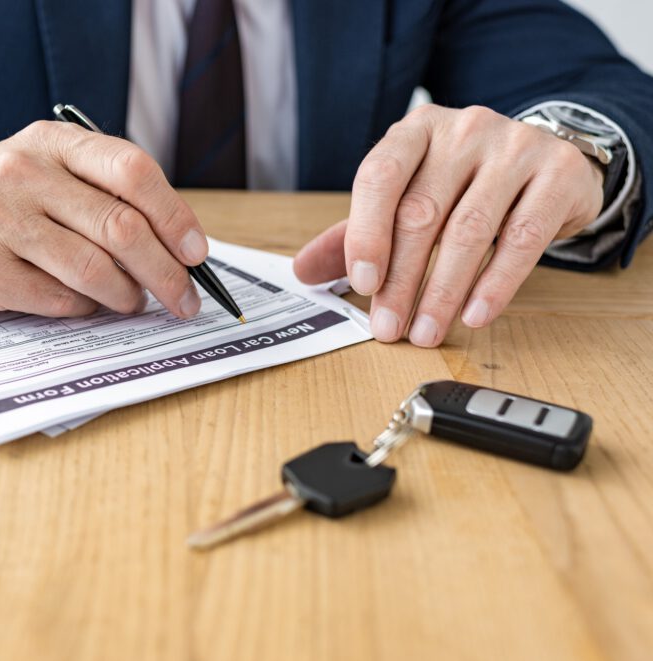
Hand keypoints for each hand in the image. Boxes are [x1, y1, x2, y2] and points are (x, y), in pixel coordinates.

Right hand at [0, 121, 208, 317]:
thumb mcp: (44, 169)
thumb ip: (102, 192)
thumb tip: (176, 247)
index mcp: (51, 142)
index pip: (132, 170)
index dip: (175, 216)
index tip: (196, 253)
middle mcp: (22, 173)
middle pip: (122, 228)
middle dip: (166, 273)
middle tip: (184, 299)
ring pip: (94, 270)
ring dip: (126, 296)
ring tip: (130, 302)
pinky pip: (58, 299)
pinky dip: (83, 309)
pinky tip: (83, 304)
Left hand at [293, 104, 603, 346]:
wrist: (547, 161)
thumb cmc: (463, 182)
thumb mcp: (407, 197)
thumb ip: (355, 233)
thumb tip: (303, 272)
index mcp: (415, 131)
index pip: (380, 176)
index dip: (367, 233)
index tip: (362, 284)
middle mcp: (464, 129)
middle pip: (422, 212)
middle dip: (401, 279)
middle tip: (389, 327)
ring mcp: (514, 147)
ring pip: (470, 230)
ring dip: (443, 291)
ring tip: (426, 332)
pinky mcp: (557, 174)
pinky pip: (523, 238)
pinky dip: (496, 283)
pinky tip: (475, 314)